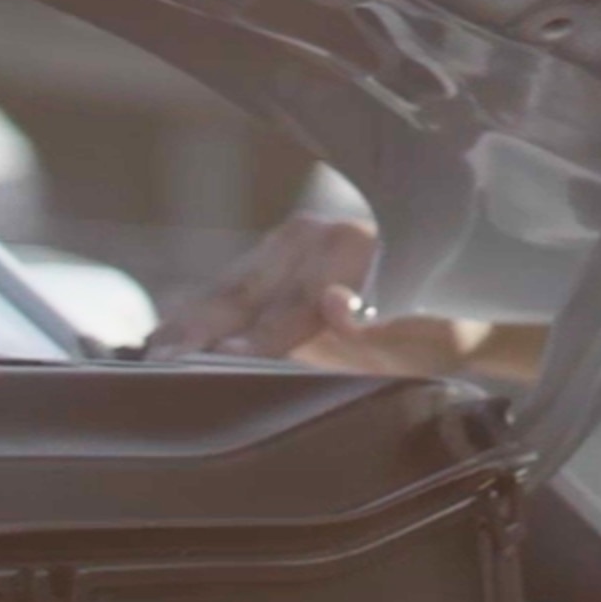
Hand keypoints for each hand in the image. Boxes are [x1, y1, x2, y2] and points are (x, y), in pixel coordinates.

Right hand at [144, 209, 488, 374]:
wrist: (450, 310)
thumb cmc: (439, 328)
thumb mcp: (427, 333)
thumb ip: (378, 324)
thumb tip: (331, 305)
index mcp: (351, 246)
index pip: (295, 302)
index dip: (260, 336)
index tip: (223, 360)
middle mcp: (312, 236)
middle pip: (246, 292)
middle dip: (201, 330)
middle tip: (161, 365)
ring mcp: (285, 247)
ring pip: (227, 290)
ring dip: (187, 325)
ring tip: (150, 359)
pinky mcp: (269, 264)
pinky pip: (226, 292)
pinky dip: (194, 319)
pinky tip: (164, 344)